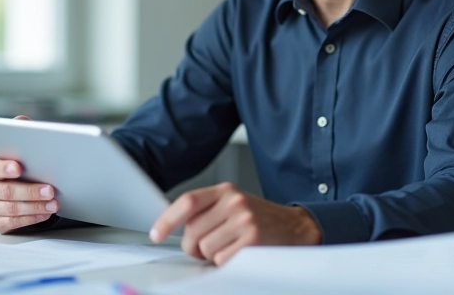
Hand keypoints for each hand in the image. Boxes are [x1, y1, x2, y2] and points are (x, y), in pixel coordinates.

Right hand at [0, 115, 58, 232]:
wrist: (12, 191)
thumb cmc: (18, 169)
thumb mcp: (18, 150)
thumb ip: (19, 132)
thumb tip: (22, 121)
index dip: (5, 167)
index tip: (19, 167)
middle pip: (6, 191)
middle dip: (30, 191)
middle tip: (50, 190)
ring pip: (11, 209)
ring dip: (35, 207)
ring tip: (53, 203)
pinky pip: (13, 223)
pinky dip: (31, 218)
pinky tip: (44, 214)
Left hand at [149, 182, 320, 265]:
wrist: (296, 228)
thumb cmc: (260, 220)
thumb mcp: (233, 205)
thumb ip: (208, 211)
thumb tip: (175, 229)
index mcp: (225, 190)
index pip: (188, 202)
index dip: (167, 219)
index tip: (156, 234)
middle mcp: (234, 201)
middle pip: (192, 231)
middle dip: (194, 247)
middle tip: (206, 249)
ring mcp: (244, 219)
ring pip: (205, 248)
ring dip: (212, 256)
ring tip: (228, 249)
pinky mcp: (252, 239)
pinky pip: (221, 259)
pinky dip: (226, 262)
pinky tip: (238, 254)